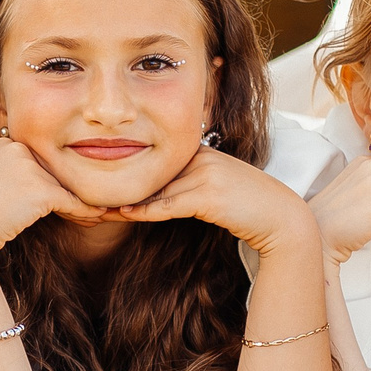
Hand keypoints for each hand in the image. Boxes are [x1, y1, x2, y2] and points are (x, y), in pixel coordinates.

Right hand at [0, 137, 109, 258]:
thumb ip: (14, 173)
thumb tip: (46, 181)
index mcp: (6, 142)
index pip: (39, 159)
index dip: (52, 179)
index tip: (65, 195)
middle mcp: (19, 148)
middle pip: (54, 170)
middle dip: (68, 190)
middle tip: (88, 206)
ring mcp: (30, 167)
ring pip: (64, 186)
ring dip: (79, 203)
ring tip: (94, 214)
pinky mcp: (41, 190)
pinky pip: (71, 201)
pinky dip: (84, 211)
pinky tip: (98, 215)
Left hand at [110, 146, 316, 258]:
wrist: (282, 220)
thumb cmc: (248, 208)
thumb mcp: (213, 191)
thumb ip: (185, 188)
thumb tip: (152, 198)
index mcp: (200, 151)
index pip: (157, 161)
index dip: (130, 173)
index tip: (101, 180)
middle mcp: (202, 156)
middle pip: (152, 172)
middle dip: (122, 183)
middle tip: (89, 193)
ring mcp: (206, 172)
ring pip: (157, 189)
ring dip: (126, 200)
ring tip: (97, 206)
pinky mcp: (209, 194)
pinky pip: (169, 205)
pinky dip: (145, 211)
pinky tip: (125, 213)